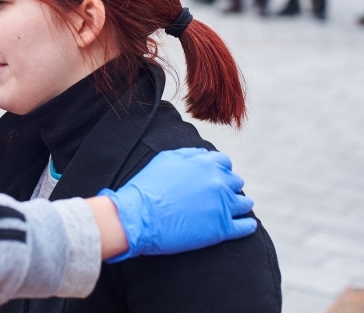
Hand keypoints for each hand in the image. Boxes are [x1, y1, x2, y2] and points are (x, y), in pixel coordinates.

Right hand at [97, 148, 256, 261]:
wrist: (138, 216)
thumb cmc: (147, 187)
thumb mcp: (166, 160)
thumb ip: (189, 155)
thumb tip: (204, 155)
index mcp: (206, 164)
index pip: (224, 163)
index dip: (219, 170)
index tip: (214, 178)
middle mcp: (219, 182)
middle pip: (236, 181)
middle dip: (229, 187)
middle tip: (220, 195)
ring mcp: (223, 205)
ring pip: (244, 203)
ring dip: (239, 205)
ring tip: (233, 210)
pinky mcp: (223, 228)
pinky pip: (245, 227)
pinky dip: (246, 226)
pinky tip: (245, 226)